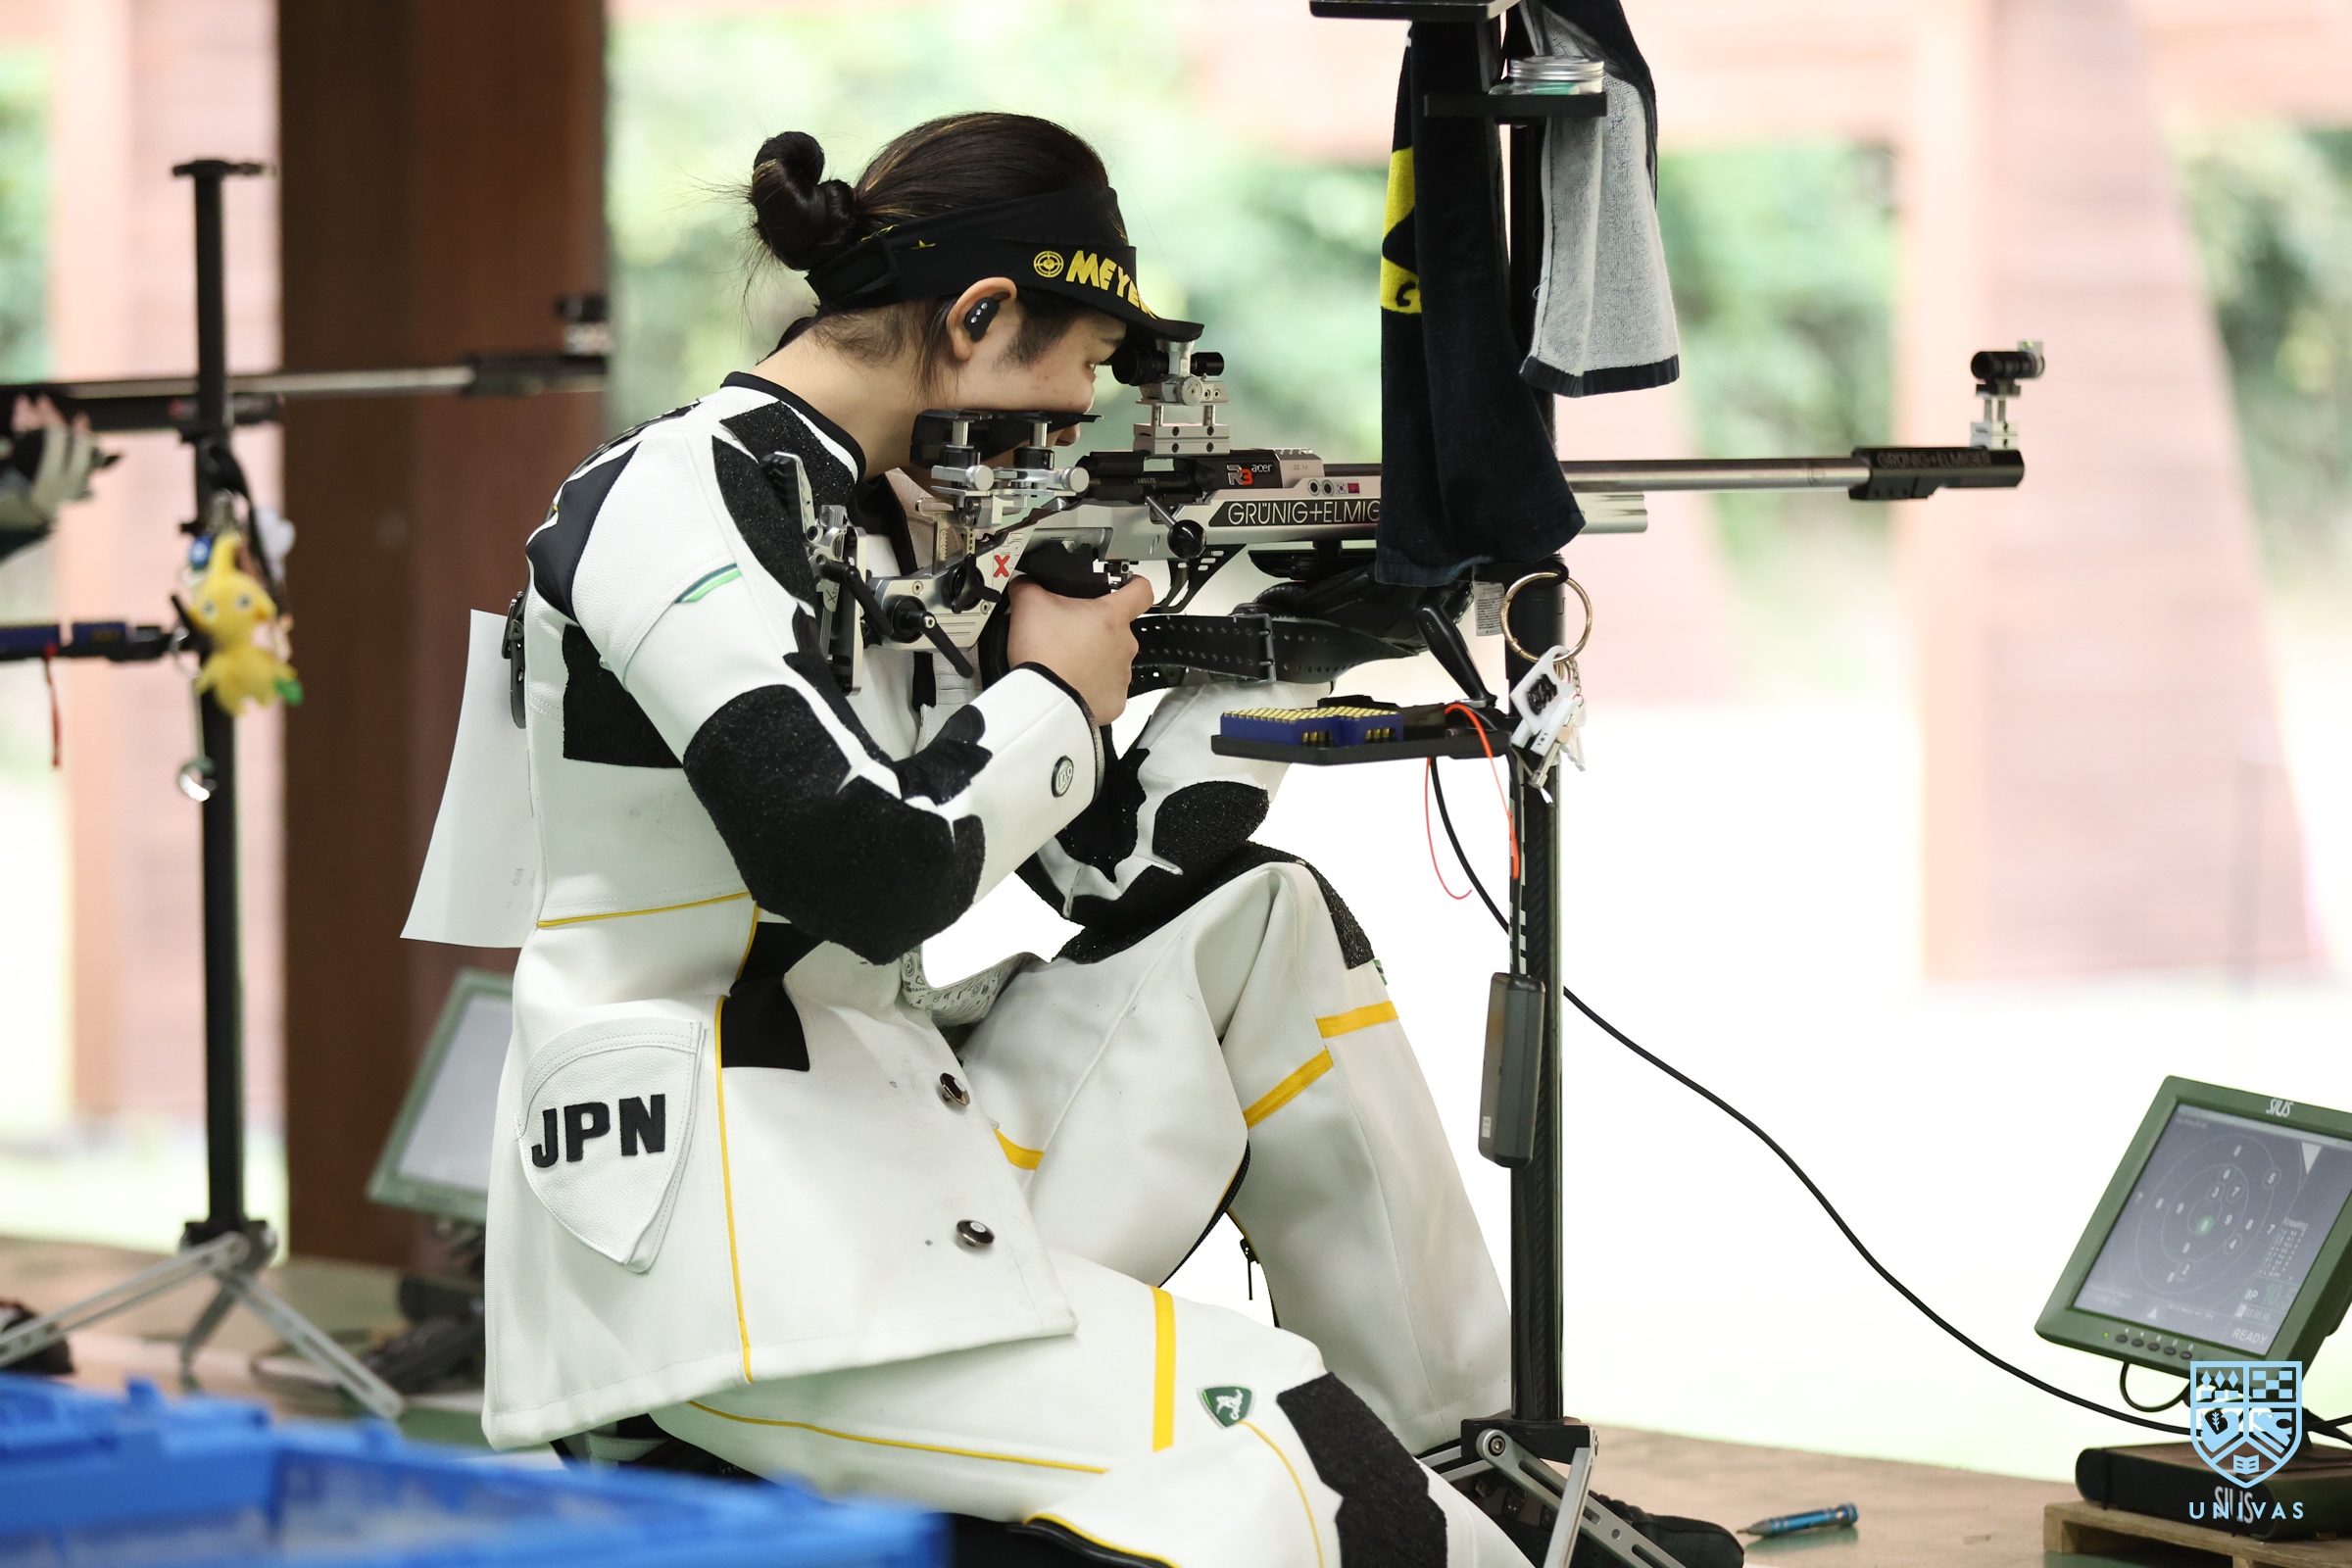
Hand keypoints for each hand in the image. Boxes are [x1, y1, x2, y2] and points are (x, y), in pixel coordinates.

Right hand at [1004, 575, 1153, 725]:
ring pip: (1112, 660)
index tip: (1128, 585)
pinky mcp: (1116, 701)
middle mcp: (1125, 645)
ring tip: (1066, 662)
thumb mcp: (1029, 606)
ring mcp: (1123, 675)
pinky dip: (1092, 686)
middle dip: (1095, 629)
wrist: (1045, 702)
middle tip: (1068, 635)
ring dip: (1094, 659)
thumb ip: (1029, 586)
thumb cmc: (1045, 654)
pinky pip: (1106, 689)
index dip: (1135, 585)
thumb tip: (1025, 582)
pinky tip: (1071, 684)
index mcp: (1111, 616)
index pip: (1141, 591)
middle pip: (1117, 629)